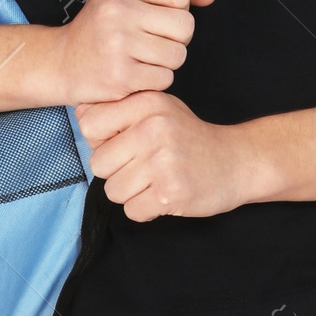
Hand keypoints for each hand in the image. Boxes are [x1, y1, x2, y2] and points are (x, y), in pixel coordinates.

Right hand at [42, 0, 214, 106]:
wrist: (62, 61)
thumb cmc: (101, 27)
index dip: (175, 10)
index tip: (153, 18)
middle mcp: (117, 8)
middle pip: (185, 26)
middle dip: (174, 38)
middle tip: (149, 41)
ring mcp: (118, 43)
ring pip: (178, 55)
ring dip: (165, 62)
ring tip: (140, 57)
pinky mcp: (120, 75)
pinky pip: (164, 79)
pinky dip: (154, 80)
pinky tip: (134, 73)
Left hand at [74, 91, 256, 222]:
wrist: (237, 162)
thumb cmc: (189, 138)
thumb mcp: (158, 110)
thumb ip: (121, 110)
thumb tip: (79, 113)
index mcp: (147, 104)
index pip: (89, 124)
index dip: (101, 140)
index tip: (124, 143)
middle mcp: (154, 129)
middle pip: (98, 163)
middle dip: (116, 171)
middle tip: (144, 167)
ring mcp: (163, 162)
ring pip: (113, 190)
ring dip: (131, 193)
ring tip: (155, 181)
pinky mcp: (171, 192)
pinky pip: (132, 211)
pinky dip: (145, 210)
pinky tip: (163, 195)